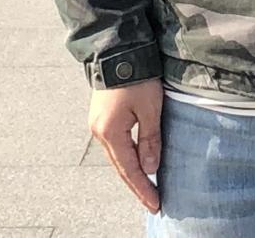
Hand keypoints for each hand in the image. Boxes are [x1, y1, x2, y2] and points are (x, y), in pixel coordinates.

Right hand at [88, 78, 163, 214]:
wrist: (118, 49)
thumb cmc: (136, 77)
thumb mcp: (149, 108)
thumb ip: (149, 139)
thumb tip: (150, 169)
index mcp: (110, 132)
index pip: (129, 169)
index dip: (143, 188)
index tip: (156, 204)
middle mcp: (99, 131)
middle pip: (120, 165)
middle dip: (137, 184)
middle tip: (154, 201)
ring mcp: (98, 123)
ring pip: (117, 155)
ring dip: (132, 170)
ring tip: (147, 185)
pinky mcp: (102, 115)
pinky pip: (116, 142)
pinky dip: (127, 155)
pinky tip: (137, 160)